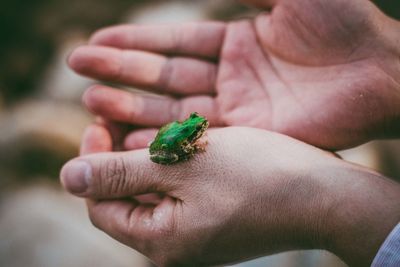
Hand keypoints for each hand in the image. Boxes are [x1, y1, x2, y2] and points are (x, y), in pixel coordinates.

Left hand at [61, 126, 399, 266]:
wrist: (324, 196)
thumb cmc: (258, 177)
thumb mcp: (182, 166)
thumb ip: (121, 173)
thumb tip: (69, 177)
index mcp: (161, 240)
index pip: (101, 202)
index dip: (93, 160)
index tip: (97, 121)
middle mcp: (174, 244)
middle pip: (126, 196)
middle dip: (119, 155)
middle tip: (123, 117)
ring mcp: (196, 232)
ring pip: (154, 189)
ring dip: (147, 156)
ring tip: (154, 125)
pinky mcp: (214, 218)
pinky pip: (179, 190)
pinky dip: (173, 164)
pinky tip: (182, 141)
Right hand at [68, 0, 399, 149]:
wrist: (378, 75)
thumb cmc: (342, 24)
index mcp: (236, 40)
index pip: (174, 41)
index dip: (135, 41)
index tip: (97, 40)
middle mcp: (230, 76)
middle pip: (165, 75)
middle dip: (121, 72)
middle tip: (78, 70)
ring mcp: (237, 110)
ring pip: (173, 109)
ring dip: (132, 107)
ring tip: (91, 104)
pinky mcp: (247, 137)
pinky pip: (195, 139)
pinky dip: (163, 139)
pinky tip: (129, 139)